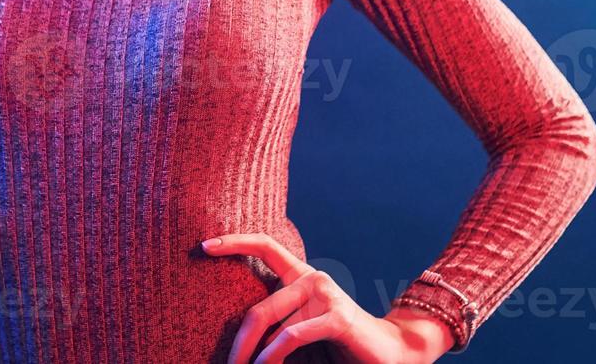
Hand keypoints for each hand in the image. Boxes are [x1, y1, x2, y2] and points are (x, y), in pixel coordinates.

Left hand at [201, 233, 453, 363]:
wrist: (391, 353)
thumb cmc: (341, 344)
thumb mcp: (302, 327)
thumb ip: (278, 320)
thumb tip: (241, 335)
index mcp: (302, 277)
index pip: (265, 247)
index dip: (234, 242)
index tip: (203, 246)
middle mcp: (312, 278)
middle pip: (259, 308)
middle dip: (238, 342)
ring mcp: (325, 294)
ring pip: (273, 323)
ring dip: (253, 354)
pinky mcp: (337, 316)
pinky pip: (292, 335)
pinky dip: (273, 354)